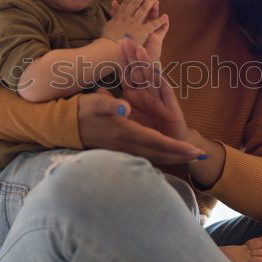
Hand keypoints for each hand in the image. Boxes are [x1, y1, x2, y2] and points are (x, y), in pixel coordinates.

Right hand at [76, 91, 204, 163]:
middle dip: (179, 155)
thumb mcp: (95, 103)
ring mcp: (121, 150)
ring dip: (170, 157)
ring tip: (186, 158)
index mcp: (125, 132)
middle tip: (199, 158)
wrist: (62, 127)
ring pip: (151, 157)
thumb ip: (110, 105)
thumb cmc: (81, 112)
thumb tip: (125, 107)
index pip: (157, 142)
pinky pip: (143, 156)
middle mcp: (126, 145)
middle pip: (158, 153)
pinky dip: (157, 157)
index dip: (176, 147)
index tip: (193, 150)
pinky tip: (162, 157)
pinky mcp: (117, 151)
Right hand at [104, 0, 168, 49]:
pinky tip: (165, 16)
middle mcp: (127, 17)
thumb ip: (114, 12)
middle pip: (136, 2)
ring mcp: (135, 24)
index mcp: (120, 16)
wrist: (109, 49)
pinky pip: (152, 25)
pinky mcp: (141, 32)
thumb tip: (114, 2)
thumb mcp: (109, 24)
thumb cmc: (107, 39)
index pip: (127, 2)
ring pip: (144, 10)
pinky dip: (159, 21)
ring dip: (150, 0)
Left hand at [117, 37, 188, 140]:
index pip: (127, 72)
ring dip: (147, 63)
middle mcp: (147, 91)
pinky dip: (162, 81)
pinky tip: (157, 71)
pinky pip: (166, 91)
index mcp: (134, 92)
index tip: (118, 43)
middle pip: (139, 70)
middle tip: (126, 39)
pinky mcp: (170, 106)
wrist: (166, 144)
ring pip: (152, 77)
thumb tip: (98, 89)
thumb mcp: (124, 116)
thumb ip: (112, 102)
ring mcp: (159, 97)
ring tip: (139, 50)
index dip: (123, 59)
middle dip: (133, 55)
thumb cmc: (145, 129)